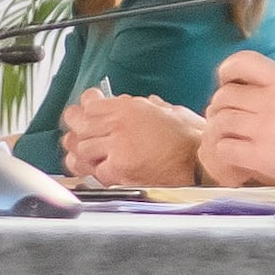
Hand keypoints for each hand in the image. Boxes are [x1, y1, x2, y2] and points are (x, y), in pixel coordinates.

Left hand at [61, 91, 205, 188]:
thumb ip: (152, 107)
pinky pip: (94, 170)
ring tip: (88, 153)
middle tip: (76, 132)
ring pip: (81, 148)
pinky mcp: (118, 169)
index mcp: (131, 107)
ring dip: (82, 151)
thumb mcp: (172, 112)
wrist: (200, 165)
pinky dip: (95, 171)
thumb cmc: (192, 141)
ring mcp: (116, 147)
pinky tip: (102, 170)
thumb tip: (146, 103)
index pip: (90, 103)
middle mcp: (119, 124)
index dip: (84, 106)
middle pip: (79, 124)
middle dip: (75, 127)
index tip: (83, 109)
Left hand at [196, 48, 274, 193]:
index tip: (227, 83)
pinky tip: (235, 159)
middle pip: (223, 95)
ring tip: (229, 140)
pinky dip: (223, 154)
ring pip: (219, 121)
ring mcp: (265, 128)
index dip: (227, 72)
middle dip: (219, 108)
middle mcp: (273, 100)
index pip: (242, 62)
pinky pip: (223, 148)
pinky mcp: (261, 156)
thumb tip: (243, 95)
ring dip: (219, 132)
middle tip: (227, 120)